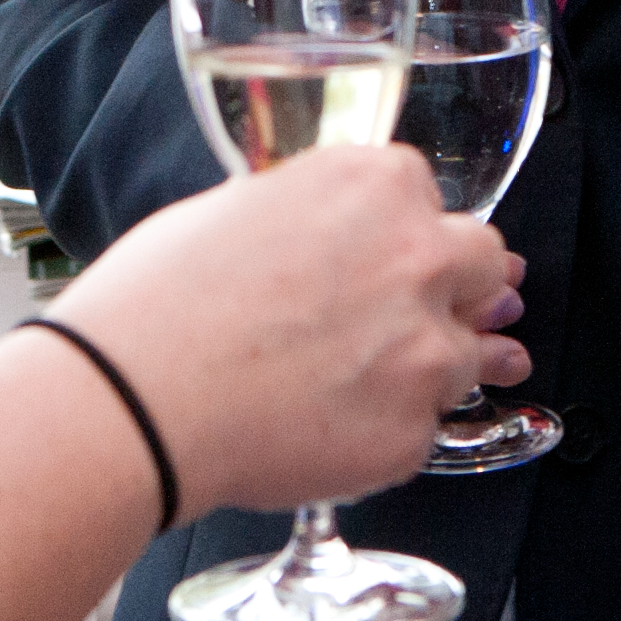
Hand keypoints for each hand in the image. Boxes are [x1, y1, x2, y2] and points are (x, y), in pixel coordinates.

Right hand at [45, 147, 523, 515]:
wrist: (136, 399)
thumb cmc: (159, 301)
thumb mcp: (235, 208)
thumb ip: (311, 216)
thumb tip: (326, 238)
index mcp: (375, 185)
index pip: (429, 196)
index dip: (405, 228)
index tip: (386, 251)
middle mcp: (420, 258)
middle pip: (484, 264)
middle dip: (455, 286)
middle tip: (409, 311)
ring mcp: (423, 352)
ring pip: (466, 355)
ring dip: (428, 365)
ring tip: (368, 383)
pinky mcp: (410, 435)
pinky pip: (422, 430)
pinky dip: (389, 431)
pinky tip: (335, 429)